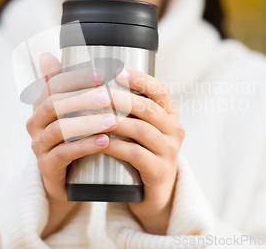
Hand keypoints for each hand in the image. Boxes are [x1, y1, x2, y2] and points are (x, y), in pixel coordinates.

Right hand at [26, 53, 118, 237]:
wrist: (67, 183)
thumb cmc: (71, 141)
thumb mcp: (68, 113)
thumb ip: (64, 87)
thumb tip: (47, 55)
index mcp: (41, 106)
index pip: (53, 86)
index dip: (75, 78)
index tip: (101, 74)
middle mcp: (35, 125)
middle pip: (54, 105)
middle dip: (82, 98)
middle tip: (108, 95)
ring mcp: (39, 147)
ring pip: (59, 130)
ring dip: (87, 123)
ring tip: (112, 119)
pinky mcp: (47, 167)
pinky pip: (64, 154)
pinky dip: (85, 145)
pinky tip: (105, 141)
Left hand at [102, 69, 184, 234]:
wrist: (153, 194)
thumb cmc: (139, 154)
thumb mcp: (138, 129)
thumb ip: (125, 108)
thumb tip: (93, 81)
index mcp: (170, 115)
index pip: (160, 90)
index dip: (140, 79)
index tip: (117, 71)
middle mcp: (174, 130)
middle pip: (147, 108)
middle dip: (120, 98)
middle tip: (95, 93)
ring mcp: (169, 151)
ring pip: (141, 130)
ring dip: (114, 121)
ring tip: (91, 116)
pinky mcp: (159, 171)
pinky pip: (135, 154)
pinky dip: (115, 146)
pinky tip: (99, 141)